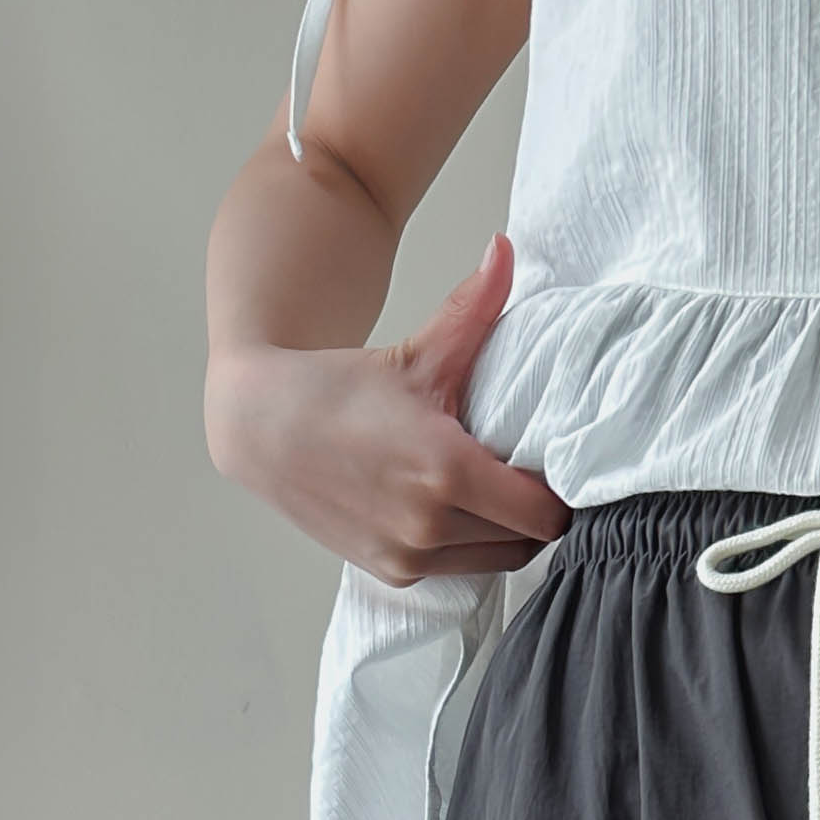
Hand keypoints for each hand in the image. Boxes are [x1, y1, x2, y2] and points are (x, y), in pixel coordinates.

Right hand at [206, 234, 566, 587]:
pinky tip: (455, 509)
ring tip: (495, 491)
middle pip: (528, 541)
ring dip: (504, 531)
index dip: (560, 492)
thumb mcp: (415, 352)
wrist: (259, 425)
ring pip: (497, 560)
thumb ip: (472, 307)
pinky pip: (458, 568)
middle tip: (528, 475)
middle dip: (535, 511)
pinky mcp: (392, 571)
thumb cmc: (338, 388)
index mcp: (447, 471)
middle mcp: (430, 525)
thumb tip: (508, 249)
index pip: (546, 514)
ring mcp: (410, 556)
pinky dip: (467, 545)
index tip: (554, 465)